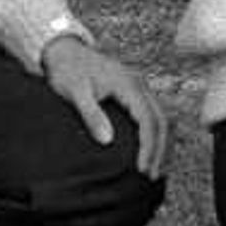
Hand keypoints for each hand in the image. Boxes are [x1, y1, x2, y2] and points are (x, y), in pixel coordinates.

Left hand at [40, 33, 169, 179]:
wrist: (64, 49)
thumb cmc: (67, 70)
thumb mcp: (75, 92)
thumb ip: (91, 115)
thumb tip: (107, 140)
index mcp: (128, 84)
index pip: (148, 120)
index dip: (148, 146)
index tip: (142, 169)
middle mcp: (139, 84)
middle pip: (161, 120)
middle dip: (159, 150)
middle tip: (151, 176)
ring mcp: (138, 86)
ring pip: (160, 117)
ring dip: (160, 143)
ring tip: (153, 168)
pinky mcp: (133, 90)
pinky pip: (152, 113)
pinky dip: (154, 133)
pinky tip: (149, 148)